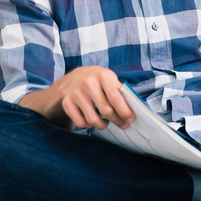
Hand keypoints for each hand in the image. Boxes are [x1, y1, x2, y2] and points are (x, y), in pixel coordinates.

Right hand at [19, 66, 134, 130]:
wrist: (75, 77)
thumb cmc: (98, 81)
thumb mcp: (110, 80)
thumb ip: (122, 93)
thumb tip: (133, 110)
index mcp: (103, 75)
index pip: (115, 97)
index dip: (124, 111)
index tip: (130, 119)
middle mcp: (88, 82)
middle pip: (106, 110)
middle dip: (117, 120)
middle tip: (122, 123)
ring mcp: (76, 93)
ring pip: (93, 120)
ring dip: (103, 125)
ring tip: (106, 122)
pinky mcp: (67, 102)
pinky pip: (81, 123)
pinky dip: (89, 126)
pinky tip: (93, 120)